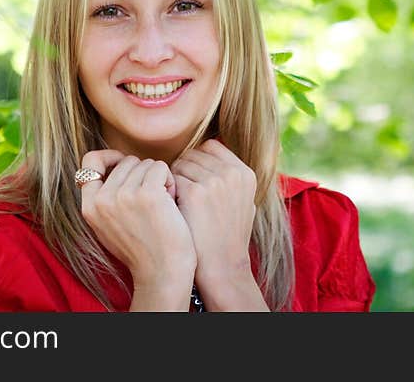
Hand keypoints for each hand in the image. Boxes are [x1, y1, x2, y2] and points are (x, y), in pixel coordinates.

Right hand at [78, 150, 195, 309]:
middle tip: (151, 200)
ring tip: (161, 205)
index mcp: (89, 207)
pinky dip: (170, 180)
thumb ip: (104, 199)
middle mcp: (102, 199)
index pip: (89, 162)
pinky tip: (171, 201)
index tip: (125, 165)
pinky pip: (160, 167)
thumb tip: (110, 166)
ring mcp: (124, 195)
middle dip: (143, 174)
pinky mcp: (148, 193)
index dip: (110, 158)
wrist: (162, 273)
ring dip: (158, 179)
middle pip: (126, 161)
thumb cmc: (142, 249)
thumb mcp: (109, 226)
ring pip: (145, 164)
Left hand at [171, 139, 265, 309]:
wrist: (222, 267)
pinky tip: (173, 208)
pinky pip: (171, 179)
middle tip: (182, 192)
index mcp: (244, 172)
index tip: (193, 178)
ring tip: (179, 202)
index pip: (211, 146)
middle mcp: (232, 173)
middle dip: (184, 169)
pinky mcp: (195, 192)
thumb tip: (210, 154)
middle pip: (193, 153)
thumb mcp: (243, 202)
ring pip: (179, 164)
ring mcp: (214, 181)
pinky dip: (168, 191)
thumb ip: (231, 177)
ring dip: (174, 179)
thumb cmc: (228, 236)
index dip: (198, 160)